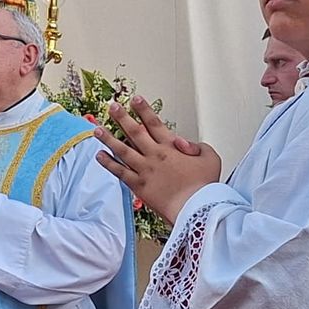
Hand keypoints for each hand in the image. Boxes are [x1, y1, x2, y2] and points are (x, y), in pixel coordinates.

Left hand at [94, 98, 221, 223]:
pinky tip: (100, 155)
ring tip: (98, 129)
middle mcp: (155, 155)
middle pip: (134, 131)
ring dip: (108, 138)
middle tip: (112, 107)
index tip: (135, 99)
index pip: (154, 123)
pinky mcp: (139, 185)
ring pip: (122, 149)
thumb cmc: (205, 186)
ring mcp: (145, 170)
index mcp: (172, 146)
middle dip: (122, 117)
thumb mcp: (210, 157)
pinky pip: (120, 171)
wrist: (196, 209)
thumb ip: (196, 145)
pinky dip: (108, 163)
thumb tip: (180, 140)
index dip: (144, 110)